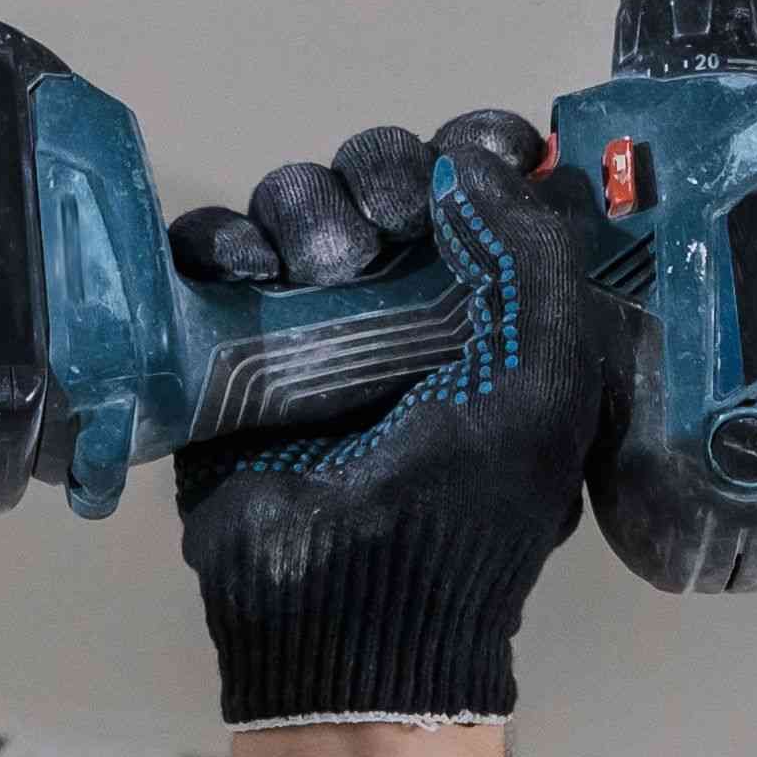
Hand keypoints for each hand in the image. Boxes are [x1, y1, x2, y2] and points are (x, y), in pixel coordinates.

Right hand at [173, 116, 617, 728]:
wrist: (349, 608)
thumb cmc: (465, 509)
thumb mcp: (547, 386)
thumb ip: (538, 260)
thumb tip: (474, 164)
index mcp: (490, 304)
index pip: (479, 181)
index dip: (476, 149)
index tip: (475, 155)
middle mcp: (401, 298)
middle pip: (377, 170)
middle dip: (381, 171)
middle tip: (385, 228)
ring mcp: (308, 317)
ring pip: (293, 196)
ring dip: (306, 206)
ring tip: (319, 271)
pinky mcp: (225, 342)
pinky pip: (209, 252)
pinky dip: (222, 241)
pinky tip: (250, 276)